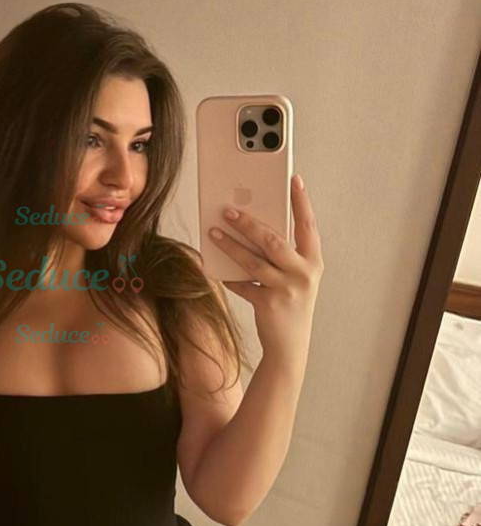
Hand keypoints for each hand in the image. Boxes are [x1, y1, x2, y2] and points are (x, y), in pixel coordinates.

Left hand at [207, 175, 323, 367]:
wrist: (290, 346)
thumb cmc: (290, 303)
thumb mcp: (294, 277)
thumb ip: (282, 255)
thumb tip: (251, 227)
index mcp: (313, 262)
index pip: (308, 225)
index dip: (301, 202)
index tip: (293, 179)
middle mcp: (303, 274)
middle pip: (273, 241)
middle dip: (249, 223)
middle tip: (228, 210)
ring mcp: (287, 290)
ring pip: (253, 261)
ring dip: (231, 245)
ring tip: (214, 232)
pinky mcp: (269, 304)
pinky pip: (242, 284)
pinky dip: (228, 276)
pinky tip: (216, 268)